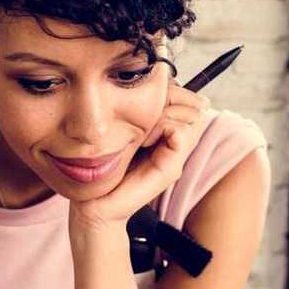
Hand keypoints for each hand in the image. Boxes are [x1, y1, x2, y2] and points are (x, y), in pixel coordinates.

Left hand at [67, 79, 211, 235]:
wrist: (94, 205)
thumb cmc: (102, 168)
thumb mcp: (123, 131)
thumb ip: (141, 113)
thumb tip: (157, 83)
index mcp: (165, 136)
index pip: (188, 100)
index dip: (173, 91)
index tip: (147, 99)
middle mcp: (175, 146)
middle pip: (194, 106)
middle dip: (170, 100)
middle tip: (143, 116)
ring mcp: (176, 159)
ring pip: (191, 117)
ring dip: (165, 114)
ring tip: (142, 131)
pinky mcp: (171, 169)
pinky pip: (180, 133)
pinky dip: (163, 128)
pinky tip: (144, 139)